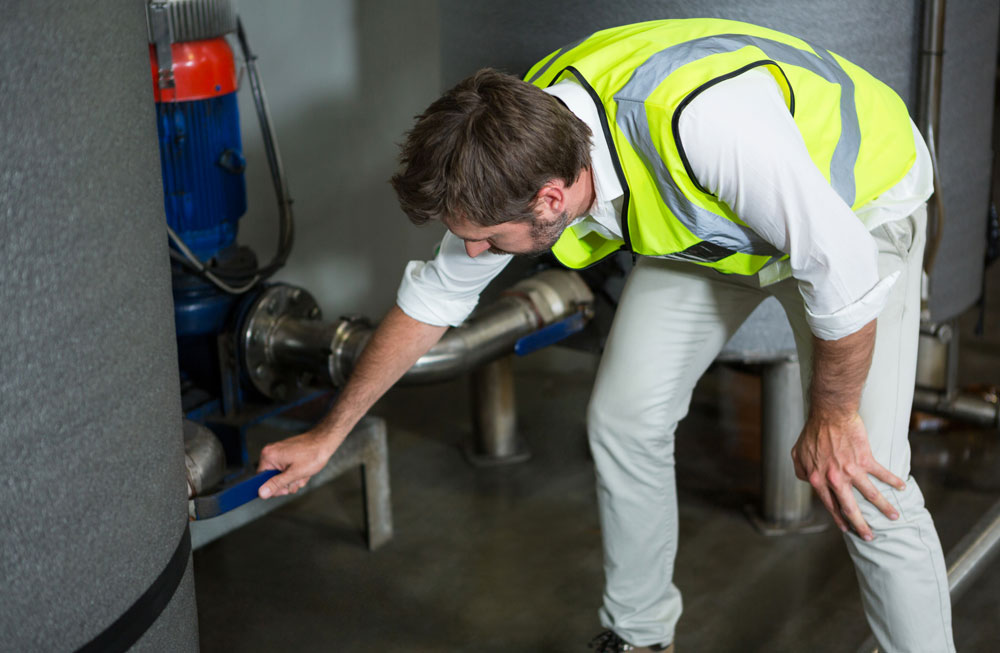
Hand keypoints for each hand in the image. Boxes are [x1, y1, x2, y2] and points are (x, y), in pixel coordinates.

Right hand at [257, 430, 338, 498]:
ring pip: (282, 476)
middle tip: (298, 479)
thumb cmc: (313, 454)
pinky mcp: (287, 454)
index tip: (285, 489)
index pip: (260, 479)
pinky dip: (296, 473)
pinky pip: (287, 470)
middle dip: (287, 483)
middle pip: (272, 479)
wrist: (325, 441)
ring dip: (294, 479)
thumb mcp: (294, 474)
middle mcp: (271, 453)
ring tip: (304, 473)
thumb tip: (261, 493)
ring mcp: (279, 453)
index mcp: (268, 456)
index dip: (273, 488)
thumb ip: (277, 484)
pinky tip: (305, 470)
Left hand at [791, 412, 904, 539]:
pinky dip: (894, 481)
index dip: (838, 518)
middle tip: (869, 536)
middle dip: (861, 524)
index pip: (829, 505)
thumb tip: (804, 479)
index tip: (846, 528)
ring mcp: (851, 470)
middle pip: (850, 508)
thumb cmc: (812, 432)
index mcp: (818, 479)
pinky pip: (883, 474)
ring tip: (895, 516)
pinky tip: (902, 487)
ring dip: (885, 507)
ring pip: (871, 495)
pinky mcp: (865, 459)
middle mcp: (835, 479)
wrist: (829, 414)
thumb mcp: (797, 453)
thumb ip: (800, 470)